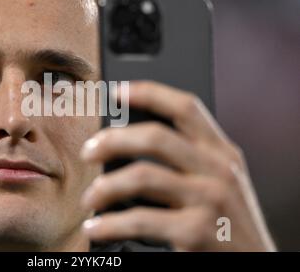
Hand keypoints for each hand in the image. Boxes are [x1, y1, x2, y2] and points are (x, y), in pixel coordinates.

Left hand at [80, 81, 275, 250]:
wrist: (256, 265)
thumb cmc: (227, 223)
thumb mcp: (220, 182)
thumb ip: (190, 159)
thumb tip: (131, 143)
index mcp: (222, 152)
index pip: (186, 107)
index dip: (150, 93)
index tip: (117, 91)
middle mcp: (218, 170)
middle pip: (155, 137)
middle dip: (112, 140)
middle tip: (88, 152)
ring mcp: (208, 199)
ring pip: (142, 176)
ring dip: (104, 187)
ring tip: (89, 198)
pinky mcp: (196, 231)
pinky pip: (139, 219)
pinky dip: (110, 224)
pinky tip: (96, 228)